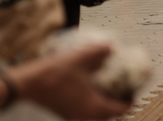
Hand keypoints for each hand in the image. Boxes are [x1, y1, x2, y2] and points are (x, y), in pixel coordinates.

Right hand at [10, 44, 130, 119]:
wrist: (30, 83)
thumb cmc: (55, 73)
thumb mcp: (81, 57)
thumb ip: (99, 52)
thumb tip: (111, 47)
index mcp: (95, 107)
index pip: (122, 109)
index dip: (130, 99)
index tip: (133, 89)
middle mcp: (86, 117)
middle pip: (110, 115)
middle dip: (118, 102)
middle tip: (122, 88)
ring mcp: (74, 117)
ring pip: (97, 115)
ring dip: (104, 104)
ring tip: (106, 87)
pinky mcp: (65, 115)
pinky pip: (85, 113)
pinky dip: (92, 104)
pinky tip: (88, 88)